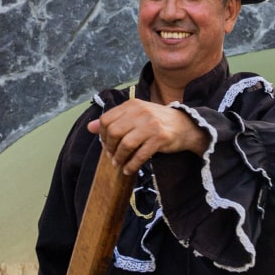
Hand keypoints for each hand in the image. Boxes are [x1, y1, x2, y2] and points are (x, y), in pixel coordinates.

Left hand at [87, 99, 208, 174]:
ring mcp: (150, 125)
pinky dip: (132, 165)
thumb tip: (89, 128)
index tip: (106, 144)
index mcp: (132, 105)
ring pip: (125, 144)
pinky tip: (129, 169)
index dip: (102, 135)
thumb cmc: (157, 121)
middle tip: (111, 156)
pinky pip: (140, 155)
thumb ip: (114, 120)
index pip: (106, 120)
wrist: (185, 126)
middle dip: (110, 147)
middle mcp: (140, 112)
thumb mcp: (135, 116)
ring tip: (119, 164)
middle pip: (114, 132)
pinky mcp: (159, 138)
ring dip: (119, 158)